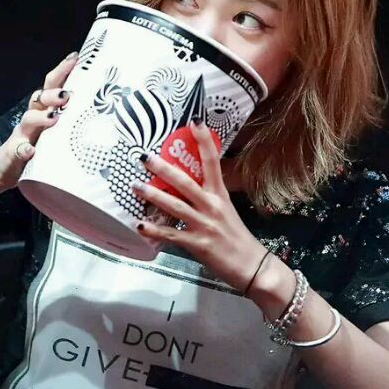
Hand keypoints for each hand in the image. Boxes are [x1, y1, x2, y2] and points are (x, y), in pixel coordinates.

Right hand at [0, 51, 77, 190]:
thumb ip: (72, 123)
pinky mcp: (15, 154)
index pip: (52, 86)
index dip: (62, 72)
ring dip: (40, 117)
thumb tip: (102, 113)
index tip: (75, 58)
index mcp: (44, 112)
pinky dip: (24, 149)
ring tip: (53, 118)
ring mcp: (22, 135)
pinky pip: (18, 151)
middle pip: (40, 98)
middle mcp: (33, 120)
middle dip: (52, 93)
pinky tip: (30, 150)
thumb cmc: (37, 150)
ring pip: (28, 120)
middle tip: (66, 95)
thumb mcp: (56, 134)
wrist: (4, 169)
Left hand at [131, 117, 288, 304]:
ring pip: (175, 205)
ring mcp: (204, 224)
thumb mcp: (225, 210)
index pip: (212, 162)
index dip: (204, 141)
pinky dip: (154, 230)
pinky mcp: (197, 244)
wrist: (253, 266)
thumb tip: (183, 184)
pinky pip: (172, 235)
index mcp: (220, 194)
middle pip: (185, 181)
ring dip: (153, 195)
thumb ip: (206, 197)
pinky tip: (140, 225)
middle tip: (145, 156)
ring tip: (135, 186)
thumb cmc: (237, 237)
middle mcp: (212, 205)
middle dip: (164, 167)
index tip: (194, 122)